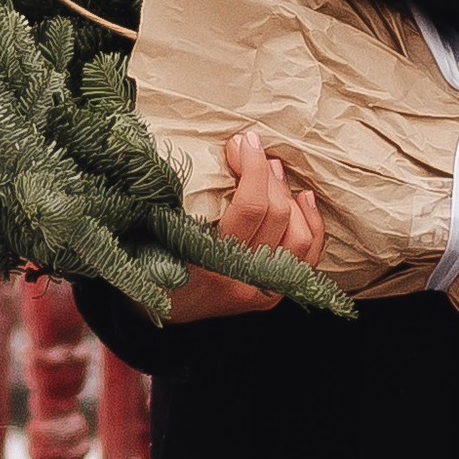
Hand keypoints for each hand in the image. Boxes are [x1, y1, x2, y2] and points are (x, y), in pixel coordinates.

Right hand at [168, 129, 328, 321]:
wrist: (154, 316)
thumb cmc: (146, 266)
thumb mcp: (149, 235)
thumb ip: (170, 203)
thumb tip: (198, 152)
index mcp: (209, 264)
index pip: (250, 208)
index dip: (252, 167)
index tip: (242, 142)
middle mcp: (240, 281)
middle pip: (277, 216)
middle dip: (267, 173)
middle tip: (252, 149)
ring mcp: (259, 293)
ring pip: (299, 236)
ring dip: (288, 195)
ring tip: (273, 169)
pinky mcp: (269, 297)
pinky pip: (307, 259)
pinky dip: (312, 225)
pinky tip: (304, 198)